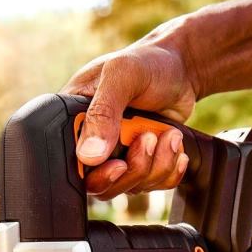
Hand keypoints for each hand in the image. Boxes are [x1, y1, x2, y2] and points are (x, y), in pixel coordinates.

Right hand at [61, 29, 197, 198]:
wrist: (181, 70)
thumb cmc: (147, 63)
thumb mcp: (121, 76)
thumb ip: (103, 112)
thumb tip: (89, 155)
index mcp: (74, 121)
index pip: (71, 165)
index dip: (95, 173)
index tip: (119, 162)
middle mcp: (92, 144)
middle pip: (101, 186)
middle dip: (134, 167)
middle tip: (150, 138)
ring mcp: (117, 157)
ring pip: (131, 187)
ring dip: (157, 165)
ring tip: (169, 135)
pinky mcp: (142, 165)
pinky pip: (153, 186)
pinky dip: (169, 171)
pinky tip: (174, 146)